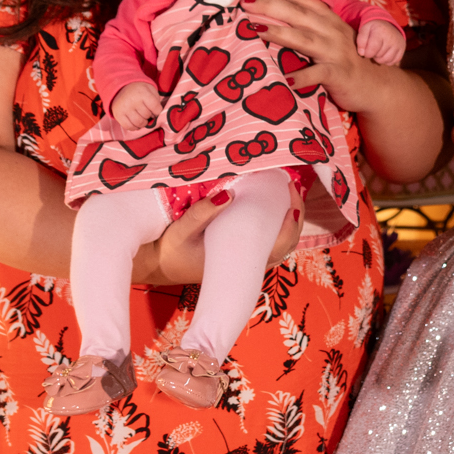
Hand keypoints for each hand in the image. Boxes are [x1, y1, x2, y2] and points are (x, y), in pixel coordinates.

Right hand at [109, 82, 161, 128]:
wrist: (121, 88)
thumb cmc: (140, 91)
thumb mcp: (150, 90)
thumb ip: (156, 101)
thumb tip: (156, 116)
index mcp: (142, 92)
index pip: (155, 107)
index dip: (158, 111)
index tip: (156, 110)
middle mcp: (132, 100)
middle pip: (147, 115)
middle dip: (149, 116)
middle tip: (147, 113)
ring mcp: (124, 108)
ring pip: (139, 122)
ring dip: (143, 123)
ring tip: (142, 119)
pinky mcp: (118, 114)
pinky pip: (129, 127)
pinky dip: (134, 127)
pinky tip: (136, 123)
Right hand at [149, 177, 303, 282]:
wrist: (158, 267)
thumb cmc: (170, 252)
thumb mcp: (182, 231)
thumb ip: (202, 213)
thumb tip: (229, 193)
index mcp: (240, 263)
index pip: (279, 246)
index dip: (292, 224)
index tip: (293, 199)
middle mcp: (248, 265)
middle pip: (286, 243)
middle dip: (295, 214)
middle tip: (292, 186)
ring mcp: (245, 260)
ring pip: (278, 242)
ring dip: (287, 218)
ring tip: (287, 191)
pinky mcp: (239, 254)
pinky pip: (266, 240)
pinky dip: (275, 222)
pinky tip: (272, 203)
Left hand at [244, 0, 387, 110]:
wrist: (374, 85)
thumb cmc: (344, 59)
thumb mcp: (329, 36)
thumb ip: (309, 25)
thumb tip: (273, 15)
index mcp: (329, 19)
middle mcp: (332, 31)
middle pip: (299, 15)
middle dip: (272, 6)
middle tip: (246, 2)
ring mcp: (335, 52)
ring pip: (305, 39)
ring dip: (279, 33)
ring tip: (255, 29)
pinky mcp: (338, 74)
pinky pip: (318, 74)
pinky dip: (302, 77)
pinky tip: (285, 79)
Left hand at [355, 20, 405, 66]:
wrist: (388, 24)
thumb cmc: (374, 28)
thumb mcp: (364, 29)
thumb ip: (360, 40)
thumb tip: (362, 53)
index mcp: (380, 32)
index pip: (372, 50)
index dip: (367, 53)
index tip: (366, 50)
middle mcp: (391, 38)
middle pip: (379, 56)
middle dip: (373, 54)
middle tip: (373, 47)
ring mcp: (398, 44)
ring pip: (386, 60)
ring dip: (380, 58)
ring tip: (378, 51)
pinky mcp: (402, 49)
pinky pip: (393, 62)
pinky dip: (387, 60)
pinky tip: (385, 53)